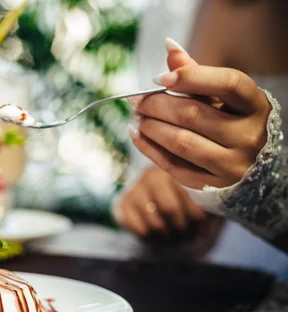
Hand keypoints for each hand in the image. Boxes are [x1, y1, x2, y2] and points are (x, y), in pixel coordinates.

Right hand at [115, 167, 209, 244]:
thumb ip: (209, 203)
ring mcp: (135, 190)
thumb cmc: (191, 205)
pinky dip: (154, 241)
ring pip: (154, 223)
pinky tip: (161, 239)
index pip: (189, 195)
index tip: (202, 228)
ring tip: (176, 239)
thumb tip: (209, 214)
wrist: (163, 211)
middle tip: (188, 236)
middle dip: (183, 230)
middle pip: (170, 209)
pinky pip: (140, 230)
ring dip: (169, 238)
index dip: (199, 219)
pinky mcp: (123, 205)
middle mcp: (152, 175)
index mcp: (178, 168)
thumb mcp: (205, 201)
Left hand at [128, 41, 270, 189]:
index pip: (227, 83)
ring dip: (150, 128)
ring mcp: (232, 164)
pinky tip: (136, 135)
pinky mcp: (213, 184)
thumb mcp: (221, 98)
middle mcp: (249, 136)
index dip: (191, 77)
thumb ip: (196, 73)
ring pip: (180, 142)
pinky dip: (148, 149)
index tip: (159, 78)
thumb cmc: (230, 122)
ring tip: (136, 118)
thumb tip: (169, 45)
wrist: (251, 168)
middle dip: (156, 105)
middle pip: (193, 114)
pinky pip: (173, 166)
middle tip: (136, 101)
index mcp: (256, 106)